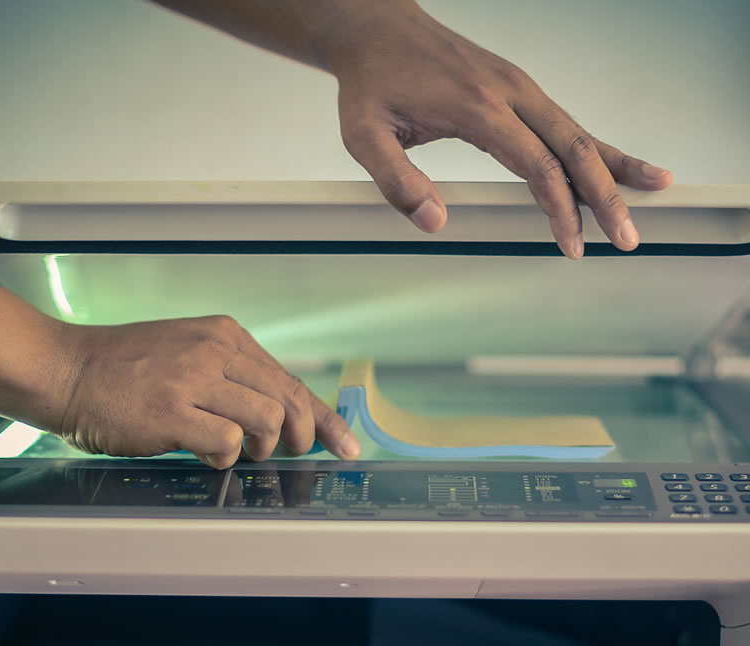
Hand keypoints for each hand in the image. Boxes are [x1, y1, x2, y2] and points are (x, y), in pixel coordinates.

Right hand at [58, 315, 359, 467]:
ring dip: (260, 447)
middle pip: (289, 400)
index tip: (344, 442)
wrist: (66, 368)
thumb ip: (232, 376)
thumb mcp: (188, 353)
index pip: (291, 379)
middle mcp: (216, 350)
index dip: (323, 417)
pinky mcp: (172, 410)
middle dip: (303, 437)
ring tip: (236, 451)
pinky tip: (204, 454)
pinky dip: (225, 458)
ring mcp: (194, 378)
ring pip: (267, 420)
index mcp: (225, 336)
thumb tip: (278, 414)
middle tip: (292, 454)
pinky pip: (227, 443)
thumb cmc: (125, 368)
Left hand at [332, 4, 672, 257]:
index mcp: (477, 107)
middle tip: (627, 238)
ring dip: (615, 167)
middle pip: (575, 147)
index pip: (537, 165)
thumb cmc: (371, 82)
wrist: (377, 29)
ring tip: (654, 192)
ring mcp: (518, 86)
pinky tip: (614, 162)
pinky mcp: (518, 88)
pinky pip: (565, 122)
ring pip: (580, 131)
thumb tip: (435, 223)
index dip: (561, 209)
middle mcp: (509, 92)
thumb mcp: (363, 137)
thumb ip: (397, 181)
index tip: (573, 245)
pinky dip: (595, 146)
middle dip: (606, 196)